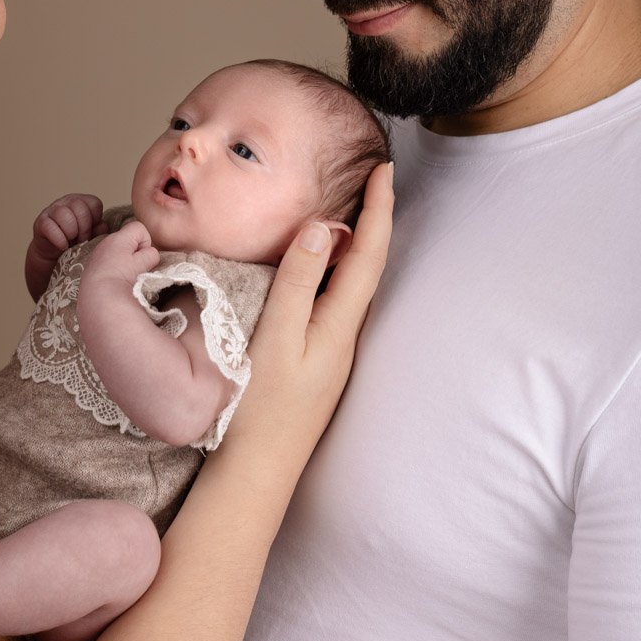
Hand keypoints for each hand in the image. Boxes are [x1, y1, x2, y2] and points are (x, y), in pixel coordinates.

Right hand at [25, 193, 105, 299]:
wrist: (54, 263)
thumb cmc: (78, 249)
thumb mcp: (95, 239)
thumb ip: (104, 231)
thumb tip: (116, 228)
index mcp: (84, 204)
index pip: (94, 204)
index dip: (94, 222)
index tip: (92, 235)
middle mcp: (68, 203)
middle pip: (79, 208)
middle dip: (83, 228)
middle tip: (81, 241)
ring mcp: (52, 211)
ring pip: (64, 214)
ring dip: (70, 233)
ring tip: (71, 243)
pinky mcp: (40, 223)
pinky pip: (50, 225)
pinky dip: (59, 239)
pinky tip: (62, 246)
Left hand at [83, 218, 160, 289]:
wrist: (96, 298)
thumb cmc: (121, 278)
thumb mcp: (142, 264)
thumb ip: (150, 255)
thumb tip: (151, 254)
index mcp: (118, 238)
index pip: (139, 228)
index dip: (145, 242)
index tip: (142, 259)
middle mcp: (106, 242)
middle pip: (128, 240)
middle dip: (135, 252)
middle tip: (134, 270)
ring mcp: (97, 255)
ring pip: (118, 252)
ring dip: (124, 261)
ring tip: (123, 277)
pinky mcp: (91, 268)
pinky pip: (108, 262)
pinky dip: (113, 269)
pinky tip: (112, 281)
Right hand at [223, 162, 393, 475]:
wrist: (255, 472)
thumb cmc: (259, 410)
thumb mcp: (275, 339)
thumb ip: (298, 283)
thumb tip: (320, 229)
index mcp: (340, 326)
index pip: (368, 254)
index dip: (378, 209)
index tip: (384, 168)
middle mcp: (344, 336)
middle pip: (367, 265)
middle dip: (373, 219)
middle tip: (372, 176)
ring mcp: (331, 351)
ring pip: (351, 284)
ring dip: (353, 244)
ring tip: (350, 209)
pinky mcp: (314, 361)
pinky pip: (332, 301)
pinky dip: (332, 271)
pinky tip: (318, 268)